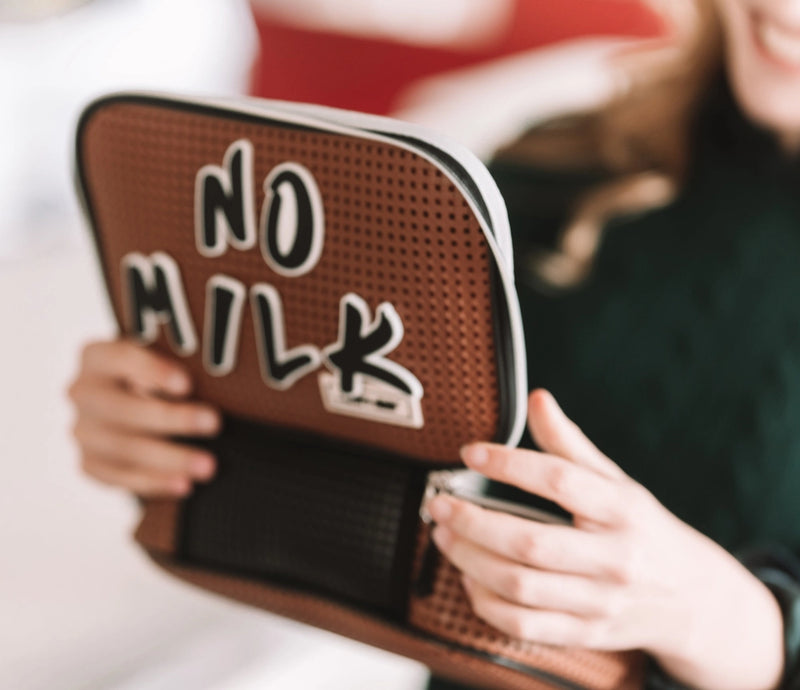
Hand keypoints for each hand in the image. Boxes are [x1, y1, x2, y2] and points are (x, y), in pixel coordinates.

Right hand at [68, 339, 220, 496]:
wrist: (133, 404)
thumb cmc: (160, 376)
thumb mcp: (164, 361)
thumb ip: (172, 367)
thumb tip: (197, 386)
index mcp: (98, 357)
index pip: (121, 358)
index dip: (153, 371)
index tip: (187, 385)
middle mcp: (83, 392)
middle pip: (124, 408)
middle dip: (173, 418)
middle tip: (214, 424)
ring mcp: (83, 431)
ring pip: (123, 448)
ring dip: (170, 459)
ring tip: (208, 466)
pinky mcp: (89, 463)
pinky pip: (121, 477)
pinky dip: (154, 482)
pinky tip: (184, 485)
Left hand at [427, 390, 783, 689]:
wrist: (692, 599)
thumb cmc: (642, 530)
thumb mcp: (616, 481)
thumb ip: (570, 443)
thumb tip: (538, 398)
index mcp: (622, 510)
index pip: (560, 481)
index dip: (508, 464)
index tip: (470, 454)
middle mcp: (614, 558)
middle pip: (530, 543)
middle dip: (473, 522)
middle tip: (439, 503)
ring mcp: (600, 603)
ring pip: (520, 587)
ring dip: (469, 561)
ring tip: (444, 535)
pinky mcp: (585, 634)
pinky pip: (523, 625)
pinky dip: (487, 603)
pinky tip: (469, 578)